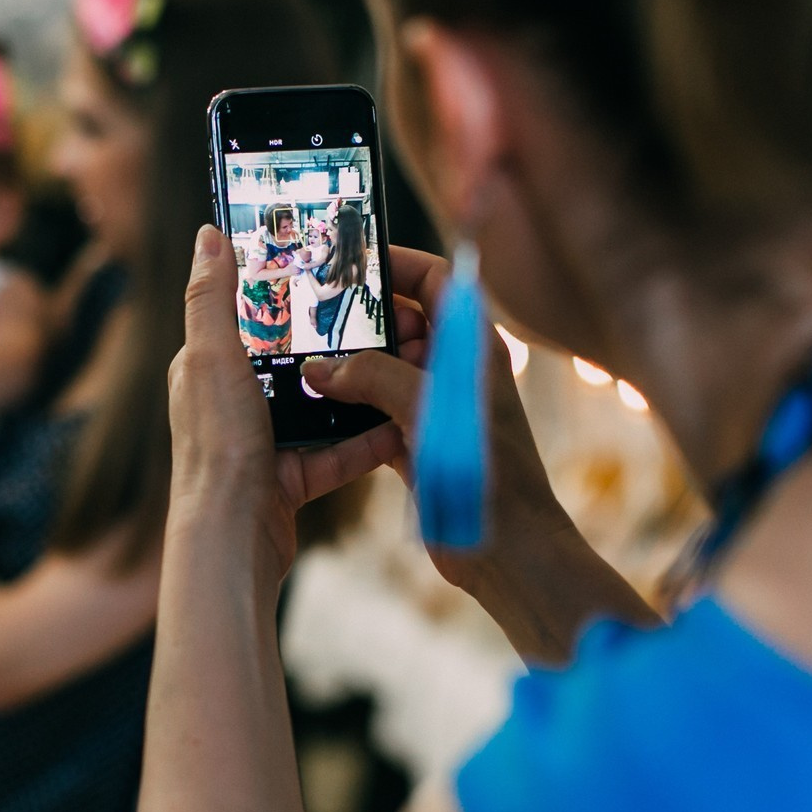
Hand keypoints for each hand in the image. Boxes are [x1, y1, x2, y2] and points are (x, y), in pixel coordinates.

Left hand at [168, 226, 406, 579]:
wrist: (234, 537)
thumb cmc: (217, 446)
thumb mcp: (211, 357)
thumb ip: (212, 297)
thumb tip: (209, 234)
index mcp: (207, 369)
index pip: (246, 317)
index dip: (284, 295)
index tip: (329, 275)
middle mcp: (231, 404)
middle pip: (291, 361)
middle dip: (335, 343)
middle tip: (383, 319)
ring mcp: (262, 444)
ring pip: (320, 407)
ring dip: (359, 392)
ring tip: (402, 366)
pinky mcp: (290, 480)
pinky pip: (337, 453)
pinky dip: (367, 442)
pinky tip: (402, 425)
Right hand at [300, 248, 588, 614]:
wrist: (510, 552)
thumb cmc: (486, 475)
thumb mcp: (427, 409)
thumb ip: (374, 377)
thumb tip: (321, 368)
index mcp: (473, 346)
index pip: (436, 281)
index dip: (397, 264)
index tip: (349, 260)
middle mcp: (455, 370)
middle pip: (402, 323)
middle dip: (359, 318)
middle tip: (310, 312)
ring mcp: (435, 408)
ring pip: (383, 369)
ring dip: (348, 366)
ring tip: (301, 356)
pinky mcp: (416, 444)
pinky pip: (375, 412)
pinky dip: (348, 409)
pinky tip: (313, 408)